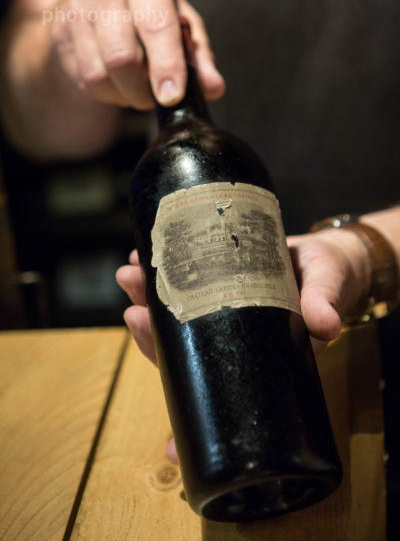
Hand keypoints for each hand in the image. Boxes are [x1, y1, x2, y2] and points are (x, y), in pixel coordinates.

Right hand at [47, 0, 224, 108]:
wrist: (90, 9)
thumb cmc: (143, 17)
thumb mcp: (177, 28)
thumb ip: (197, 59)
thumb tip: (213, 87)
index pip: (156, 26)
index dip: (166, 66)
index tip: (172, 96)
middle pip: (122, 58)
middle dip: (143, 90)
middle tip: (157, 97)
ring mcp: (79, 13)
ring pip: (103, 76)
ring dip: (127, 95)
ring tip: (137, 87)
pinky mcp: (62, 37)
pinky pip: (89, 83)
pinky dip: (109, 94)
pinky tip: (117, 83)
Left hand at [116, 227, 370, 460]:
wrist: (327, 254)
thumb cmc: (330, 276)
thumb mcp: (329, 287)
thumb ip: (326, 304)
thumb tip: (327, 325)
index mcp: (254, 349)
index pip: (210, 371)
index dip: (177, 368)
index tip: (153, 352)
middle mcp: (231, 335)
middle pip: (182, 344)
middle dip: (151, 326)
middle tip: (133, 308)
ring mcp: (221, 309)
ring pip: (177, 314)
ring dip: (148, 296)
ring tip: (131, 274)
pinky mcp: (217, 282)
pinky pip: (186, 284)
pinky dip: (164, 271)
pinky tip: (146, 257)